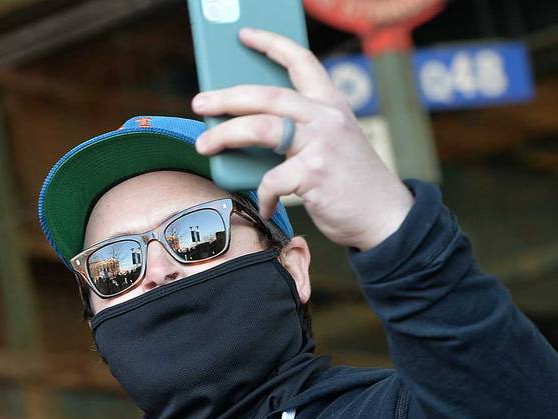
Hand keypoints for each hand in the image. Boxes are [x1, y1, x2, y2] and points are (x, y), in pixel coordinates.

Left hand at [191, 27, 414, 250]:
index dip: (272, 44)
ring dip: (224, 135)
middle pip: (267, 95)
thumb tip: (242, 131)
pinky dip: (262, 195)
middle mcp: (328, 117)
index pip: (302, 61)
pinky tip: (265, 207)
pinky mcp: (316, 173)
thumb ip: (297, 132)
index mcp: (332, 105)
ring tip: (203, 145)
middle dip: (226, 97)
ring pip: (261, 127)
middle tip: (199, 102)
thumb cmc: (348, 182)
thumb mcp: (329, 144)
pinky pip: (271, 179)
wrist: (386, 217)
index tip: (244, 35)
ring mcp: (323, 143)